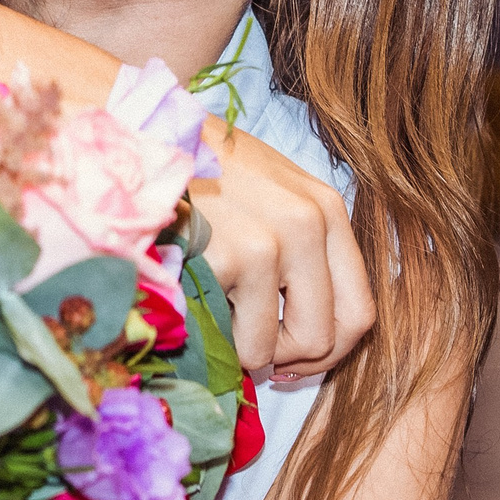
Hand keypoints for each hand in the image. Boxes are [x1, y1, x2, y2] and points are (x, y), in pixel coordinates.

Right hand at [191, 117, 372, 379]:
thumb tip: (309, 337)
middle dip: (290, 360)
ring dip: (244, 350)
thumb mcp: (271, 192)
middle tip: (254, 351)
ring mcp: (268, 243)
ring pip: (275, 348)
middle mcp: (308, 224)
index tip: (293, 356)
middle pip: (327, 337)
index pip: (359, 310)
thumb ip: (302, 250)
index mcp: (326, 208)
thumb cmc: (200, 169)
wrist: (140, 140)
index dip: (329, 350)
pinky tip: (194, 297)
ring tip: (217, 315)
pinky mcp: (225, 260)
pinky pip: (233, 341)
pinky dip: (213, 336)